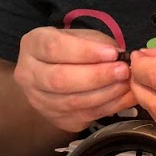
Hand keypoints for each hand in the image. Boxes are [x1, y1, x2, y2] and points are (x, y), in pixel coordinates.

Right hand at [14, 27, 133, 133]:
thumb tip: (120, 57)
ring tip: (127, 84)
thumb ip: (97, 44)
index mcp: (32, 45)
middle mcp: (28, 74)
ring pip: (72, 102)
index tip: (112, 53)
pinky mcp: (55, 119)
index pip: (54, 48)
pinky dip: (108, 108)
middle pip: (59, 80)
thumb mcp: (81, 36)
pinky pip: (83, 116)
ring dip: (105, 94)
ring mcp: (39, 101)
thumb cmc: (72, 49)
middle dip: (96, 76)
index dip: (85, 52)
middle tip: (123, 71)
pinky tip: (125, 98)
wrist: (56, 73)